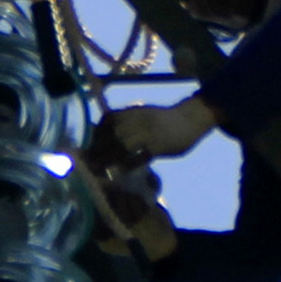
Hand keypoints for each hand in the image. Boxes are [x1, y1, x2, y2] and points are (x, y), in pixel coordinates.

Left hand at [93, 98, 218, 166]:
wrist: (190, 119)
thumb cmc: (164, 119)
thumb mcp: (143, 113)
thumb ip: (127, 120)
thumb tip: (106, 132)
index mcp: (134, 111)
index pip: (108, 120)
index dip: (97, 133)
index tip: (91, 145)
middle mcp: (139, 120)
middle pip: (113, 135)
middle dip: (99, 149)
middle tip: (90, 162)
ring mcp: (150, 133)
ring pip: (123, 146)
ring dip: (109, 159)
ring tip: (99, 169)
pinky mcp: (159, 146)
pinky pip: (140, 157)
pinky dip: (128, 164)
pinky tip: (122, 171)